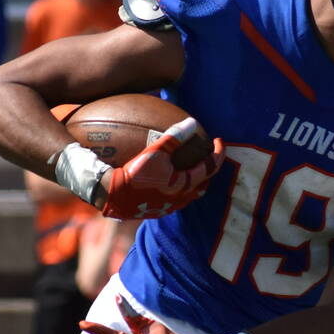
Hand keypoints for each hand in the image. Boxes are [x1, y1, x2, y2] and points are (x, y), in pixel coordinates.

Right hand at [92, 121, 224, 220]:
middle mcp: (181, 198)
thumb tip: (191, 122)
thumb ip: (174, 137)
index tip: (219, 141)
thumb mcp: (154, 151)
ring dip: (195, 181)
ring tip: (192, 169)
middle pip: (204, 183)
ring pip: (191, 194)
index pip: (211, 167)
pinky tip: (169, 179)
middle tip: (208, 156)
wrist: (114, 195)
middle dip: (210, 170)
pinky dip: (180, 187)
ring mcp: (170, 206)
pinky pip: (176, 199)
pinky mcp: (158, 210)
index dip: (219, 153)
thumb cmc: (135, 173)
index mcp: (185, 184)